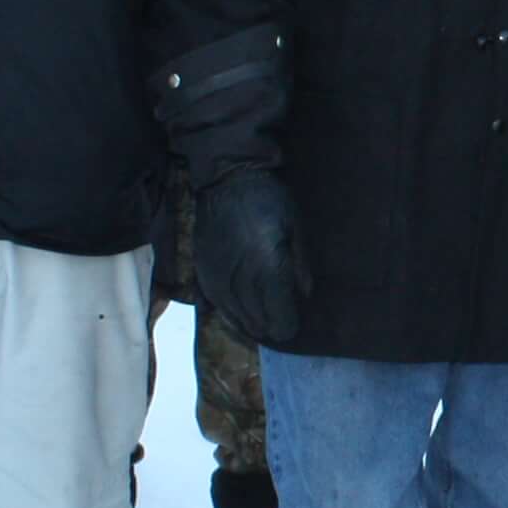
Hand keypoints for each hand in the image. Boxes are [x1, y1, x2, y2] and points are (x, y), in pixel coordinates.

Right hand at [188, 168, 301, 344]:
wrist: (226, 179)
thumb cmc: (268, 199)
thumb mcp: (295, 226)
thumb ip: (300, 264)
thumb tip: (305, 295)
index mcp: (268, 267)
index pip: (278, 314)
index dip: (288, 326)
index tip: (294, 327)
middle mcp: (241, 278)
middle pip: (257, 321)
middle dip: (271, 327)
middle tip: (281, 325)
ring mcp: (218, 278)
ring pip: (236, 318)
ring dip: (251, 325)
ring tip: (263, 326)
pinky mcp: (202, 273)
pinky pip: (216, 306)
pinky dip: (230, 316)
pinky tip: (240, 319)